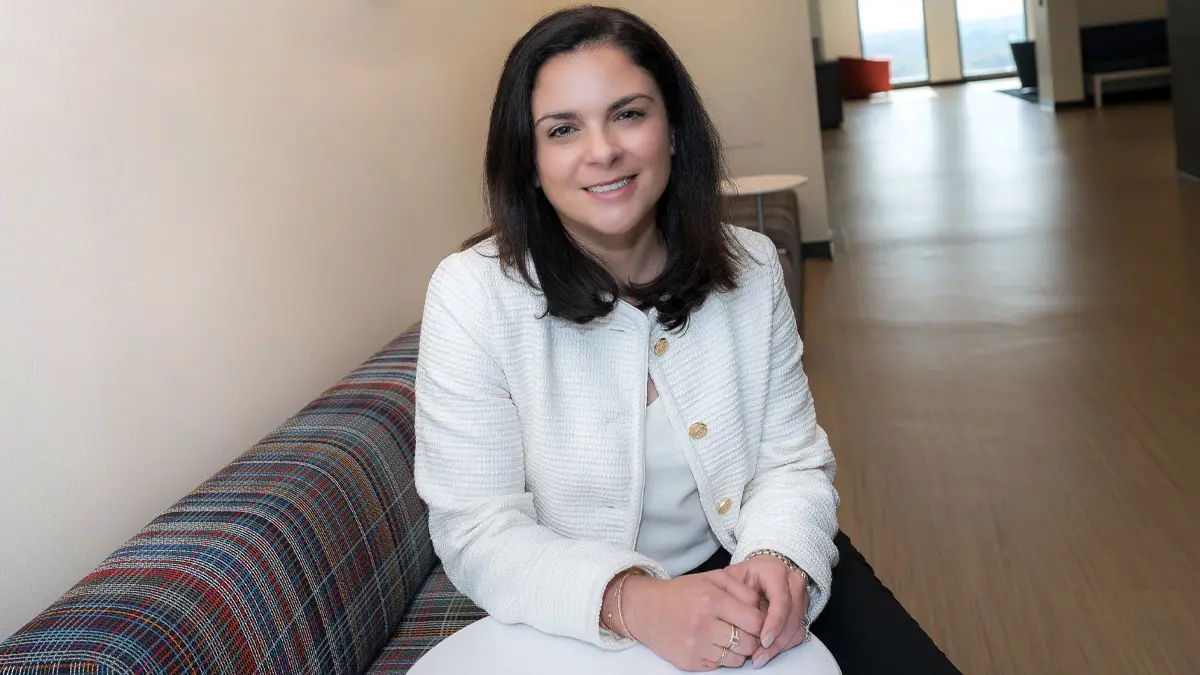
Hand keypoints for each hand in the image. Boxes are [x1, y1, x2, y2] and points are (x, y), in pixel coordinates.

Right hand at [620, 569, 766, 670]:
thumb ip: (741, 588)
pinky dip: (722, 657)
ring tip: (728, 637)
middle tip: (745, 631)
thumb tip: (762, 607)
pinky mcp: (690, 662)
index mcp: (712, 599)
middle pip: (749, 643)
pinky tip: (713, 644)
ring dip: (739, 650)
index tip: (758, 621)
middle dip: (753, 638)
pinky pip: (720, 666)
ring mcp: (696, 646)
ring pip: (737, 658)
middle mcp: (704, 624)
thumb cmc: (681, 593)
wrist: (645, 609)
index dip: (762, 623)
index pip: (755, 621)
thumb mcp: (711, 579)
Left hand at [725, 555, 809, 668]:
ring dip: (781, 644)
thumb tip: (734, 620)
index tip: (763, 640)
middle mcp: (793, 581)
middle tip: (759, 655)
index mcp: (775, 571)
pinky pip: (799, 631)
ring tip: (761, 657)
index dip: (774, 622)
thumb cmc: (745, 575)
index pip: (781, 599)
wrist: (763, 569)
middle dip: (777, 639)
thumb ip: (732, 594)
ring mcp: (802, 595)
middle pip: (792, 616)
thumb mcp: (734, 577)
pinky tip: (770, 651)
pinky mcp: (804, 608)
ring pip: (797, 626)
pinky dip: (785, 643)